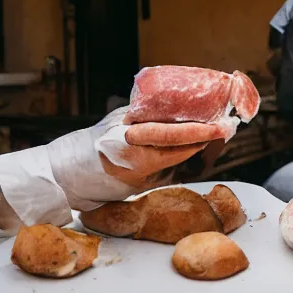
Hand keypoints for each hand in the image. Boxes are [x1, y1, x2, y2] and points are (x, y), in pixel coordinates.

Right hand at [45, 107, 225, 207]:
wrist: (67, 175)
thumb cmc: (92, 142)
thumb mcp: (117, 121)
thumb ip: (144, 114)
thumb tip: (176, 103)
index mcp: (127, 139)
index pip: (170, 135)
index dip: (198, 131)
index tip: (218, 124)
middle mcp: (136, 161)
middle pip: (181, 151)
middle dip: (207, 140)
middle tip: (225, 128)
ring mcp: (141, 178)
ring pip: (181, 164)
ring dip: (203, 151)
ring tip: (217, 135)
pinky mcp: (143, 189)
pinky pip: (173, 173)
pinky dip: (189, 161)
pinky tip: (201, 150)